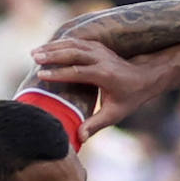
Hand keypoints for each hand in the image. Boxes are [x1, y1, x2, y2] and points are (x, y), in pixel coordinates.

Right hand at [31, 38, 161, 136]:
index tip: (41, 75)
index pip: (77, 72)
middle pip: (73, 52)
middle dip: (52, 54)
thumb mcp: (114, 114)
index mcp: (105, 75)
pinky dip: (61, 43)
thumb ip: (95, 124)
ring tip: (35, 53)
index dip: (59, 73)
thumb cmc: (129, 98)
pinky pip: (77, 41)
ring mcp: (100, 50)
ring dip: (53, 46)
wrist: (145, 78)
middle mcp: (102, 59)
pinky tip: (48, 48)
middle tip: (34, 58)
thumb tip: (79, 138)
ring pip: (74, 44)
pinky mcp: (98, 46)